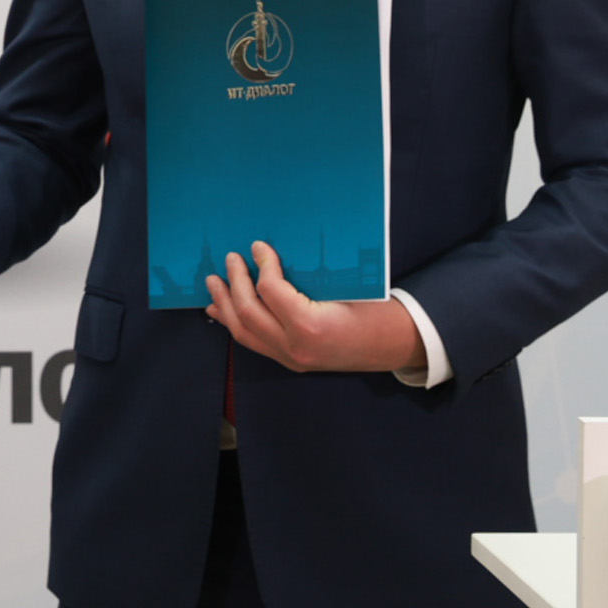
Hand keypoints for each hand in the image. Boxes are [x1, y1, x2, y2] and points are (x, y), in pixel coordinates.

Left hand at [206, 241, 424, 374]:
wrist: (394, 345)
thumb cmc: (376, 308)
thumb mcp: (348, 284)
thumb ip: (309, 272)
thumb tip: (274, 249)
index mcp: (311, 326)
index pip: (271, 291)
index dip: (261, 264)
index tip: (258, 246)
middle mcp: (295, 347)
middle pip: (248, 314)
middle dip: (235, 283)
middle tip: (230, 259)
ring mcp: (291, 359)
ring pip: (244, 334)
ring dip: (225, 305)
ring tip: (213, 283)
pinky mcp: (290, 362)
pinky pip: (254, 343)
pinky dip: (235, 323)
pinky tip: (223, 310)